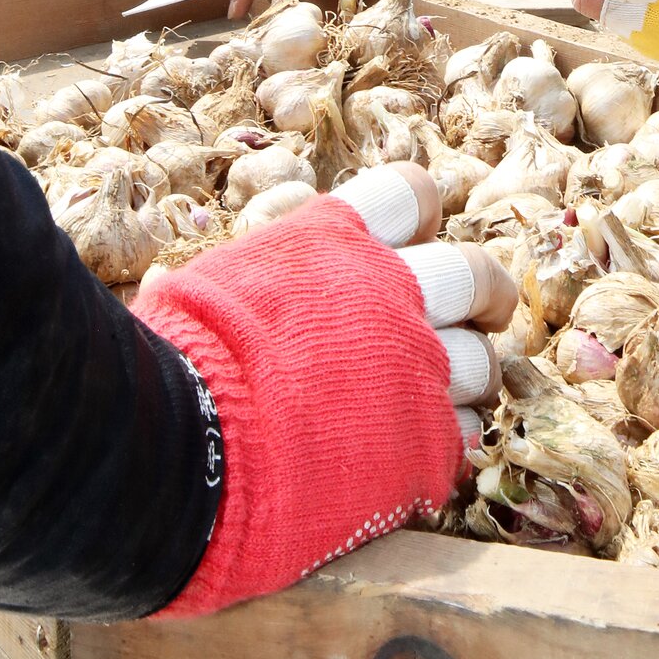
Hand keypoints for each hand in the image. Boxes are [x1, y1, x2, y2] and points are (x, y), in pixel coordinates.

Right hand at [135, 163, 517, 617]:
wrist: (191, 450)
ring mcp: (415, 366)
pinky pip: (458, 441)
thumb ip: (240, 286)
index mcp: (333, 239)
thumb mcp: (200, 290)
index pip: (407, 193)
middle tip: (483, 317)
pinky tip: (414, 465)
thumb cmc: (175, 364)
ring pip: (479, 364)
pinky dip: (441, 450)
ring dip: (463, 382)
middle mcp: (389, 290)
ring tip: (438, 406)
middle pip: (472, 275)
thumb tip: (179, 290)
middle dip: (483, 295)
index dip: (417, 213)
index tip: (414, 235)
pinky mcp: (425, 443)